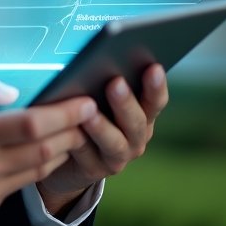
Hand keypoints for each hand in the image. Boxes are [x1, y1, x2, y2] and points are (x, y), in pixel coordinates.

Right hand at [0, 70, 96, 225]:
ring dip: (62, 150)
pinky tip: (48, 149)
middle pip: (43, 150)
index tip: (85, 101)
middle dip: (73, 130)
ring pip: (38, 170)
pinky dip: (40, 164)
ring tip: (76, 129)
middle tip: (91, 112)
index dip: (63, 113)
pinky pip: (22, 183)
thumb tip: (11, 92)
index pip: (30, 125)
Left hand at [36, 63, 168, 215]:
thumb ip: (104, 81)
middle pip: (136, 121)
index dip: (156, 86)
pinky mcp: (94, 170)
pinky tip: (70, 129)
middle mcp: (135, 138)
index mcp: (142, 115)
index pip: (155, 101)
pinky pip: (86, 154)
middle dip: (126, 102)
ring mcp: (117, 156)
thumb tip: (98, 56)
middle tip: (116, 82)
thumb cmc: (87, 114)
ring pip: (113, 142)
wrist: (69, 159)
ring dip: (103, 126)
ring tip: (90, 112)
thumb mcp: (100, 97)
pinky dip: (79, 141)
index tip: (153, 67)